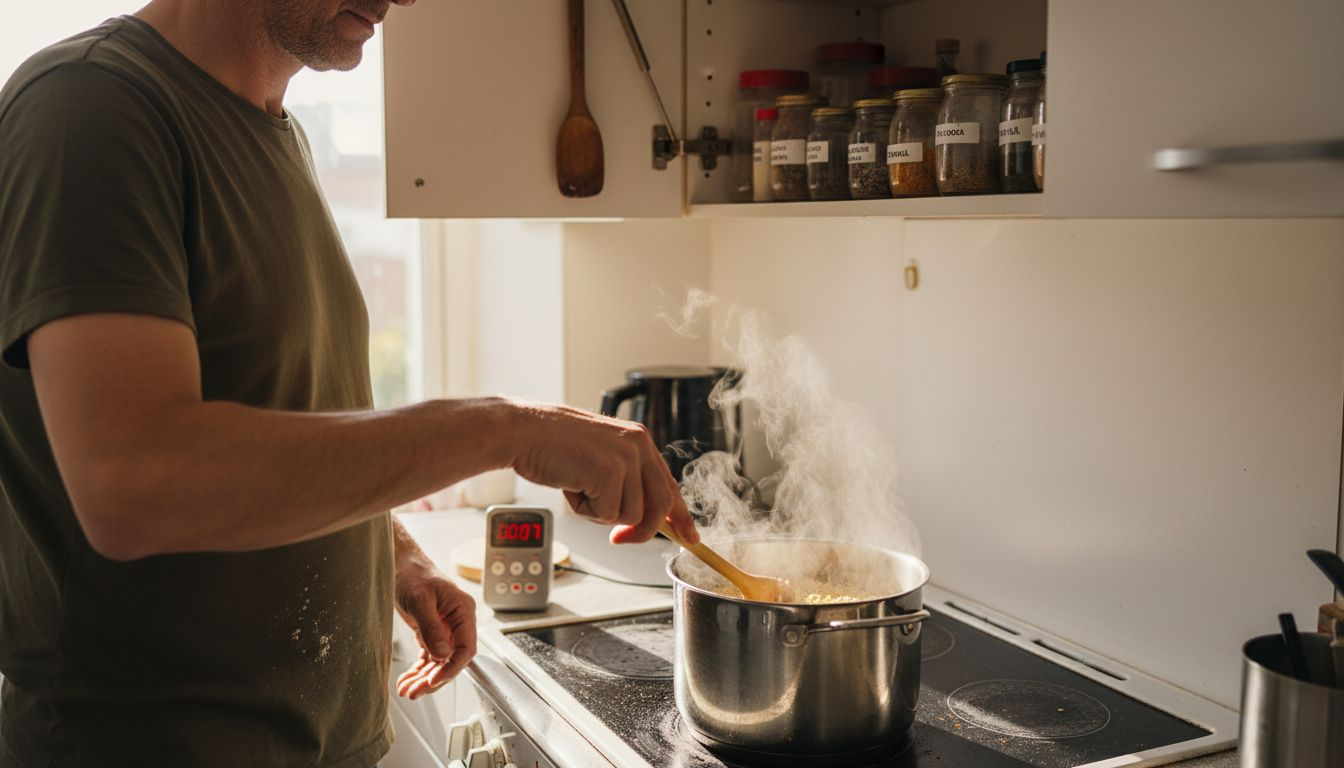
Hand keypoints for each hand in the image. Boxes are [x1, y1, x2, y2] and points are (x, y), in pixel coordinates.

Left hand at [394, 564, 476, 699]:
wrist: (400, 563)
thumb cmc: (413, 573)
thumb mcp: (420, 599)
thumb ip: (431, 627)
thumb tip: (442, 653)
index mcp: (463, 611)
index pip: (466, 648)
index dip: (451, 668)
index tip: (433, 680)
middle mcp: (457, 622)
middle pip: (452, 660)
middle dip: (433, 679)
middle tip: (414, 692)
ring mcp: (445, 629)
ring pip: (439, 662)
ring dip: (424, 679)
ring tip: (406, 690)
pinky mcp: (432, 632)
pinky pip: (429, 657)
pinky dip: (418, 671)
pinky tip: (407, 680)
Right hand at [504, 401, 698, 544]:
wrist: (525, 432)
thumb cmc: (554, 446)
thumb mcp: (601, 458)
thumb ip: (625, 480)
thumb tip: (640, 517)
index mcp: (640, 440)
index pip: (669, 484)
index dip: (681, 516)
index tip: (691, 539)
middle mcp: (639, 446)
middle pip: (659, 506)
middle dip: (642, 531)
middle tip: (618, 540)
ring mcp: (626, 458)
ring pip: (630, 515)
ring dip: (599, 512)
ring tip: (578, 487)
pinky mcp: (610, 472)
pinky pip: (606, 514)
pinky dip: (585, 509)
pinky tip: (571, 485)